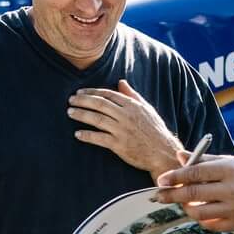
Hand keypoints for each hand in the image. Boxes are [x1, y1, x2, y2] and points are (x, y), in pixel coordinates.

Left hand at [69, 80, 183, 178]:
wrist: (162, 152)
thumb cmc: (155, 130)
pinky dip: (87, 135)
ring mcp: (122, 130)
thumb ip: (132, 95)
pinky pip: (99, 138)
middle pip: (100, 104)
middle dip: (83, 100)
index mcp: (132, 105)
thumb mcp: (146, 109)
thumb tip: (121, 82)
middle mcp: (126, 116)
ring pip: (97, 119)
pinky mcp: (119, 145)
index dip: (92, 92)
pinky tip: (78, 133)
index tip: (80, 92)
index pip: (108, 94)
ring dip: (81, 114)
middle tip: (71, 99)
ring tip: (70, 112)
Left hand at [154, 156, 233, 231]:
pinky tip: (201, 213)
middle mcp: (232, 189)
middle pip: (193, 194)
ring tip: (183, 204)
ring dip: (186, 209)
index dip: (175, 177)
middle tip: (158, 196)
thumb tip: (179, 155)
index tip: (161, 180)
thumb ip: (204, 159)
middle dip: (172, 196)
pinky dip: (201, 220)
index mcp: (229, 169)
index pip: (195, 173)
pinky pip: (211, 225)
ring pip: (200, 213)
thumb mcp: (230, 161)